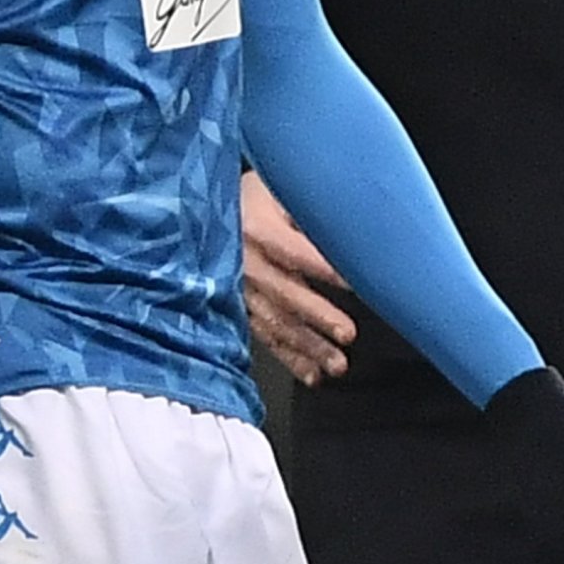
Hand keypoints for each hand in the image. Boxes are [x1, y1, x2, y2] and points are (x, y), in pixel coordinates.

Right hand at [240, 171, 355, 384]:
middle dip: (318, 316)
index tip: (356, 283)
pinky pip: (265, 336)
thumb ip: (306, 209)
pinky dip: (290, 357)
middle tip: (347, 334)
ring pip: (277, 322)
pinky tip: (312, 374)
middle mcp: (245, 262)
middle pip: (285, 293)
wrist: (206, 210)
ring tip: (338, 365)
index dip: (325, 269)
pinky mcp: (239, 308)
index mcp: (257, 228)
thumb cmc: (253, 197)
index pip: (295, 251)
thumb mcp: (277, 189)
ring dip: (308, 346)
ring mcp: (240, 289)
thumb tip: (350, 225)